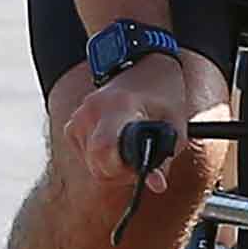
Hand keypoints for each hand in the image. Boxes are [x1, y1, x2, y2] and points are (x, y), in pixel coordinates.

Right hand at [66, 50, 202, 195]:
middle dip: (123, 172)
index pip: (105, 150)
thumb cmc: (162, 93)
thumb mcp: (174, 124)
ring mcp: (78, 118)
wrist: (141, 62)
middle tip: (143, 159)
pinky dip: (102, 159)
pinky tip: (117, 143)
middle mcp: (91, 112)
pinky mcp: (72, 126)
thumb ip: (163, 158)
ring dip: (114, 167)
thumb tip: (156, 186)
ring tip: (132, 147)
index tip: (145, 168)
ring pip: (93, 166)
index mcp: (118, 107)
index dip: (126, 170)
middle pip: (99, 166)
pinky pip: (85, 158)